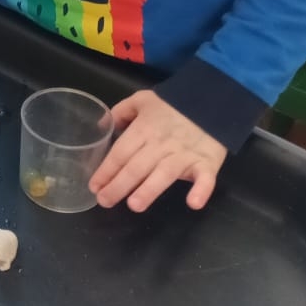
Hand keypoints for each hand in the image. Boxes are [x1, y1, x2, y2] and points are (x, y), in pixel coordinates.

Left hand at [89, 89, 227, 212]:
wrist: (212, 100)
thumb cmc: (173, 104)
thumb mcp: (142, 100)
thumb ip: (121, 112)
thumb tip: (102, 126)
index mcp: (143, 130)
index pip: (120, 153)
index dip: (106, 170)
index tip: (94, 186)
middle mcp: (161, 145)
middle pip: (137, 167)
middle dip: (118, 185)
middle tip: (105, 201)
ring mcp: (185, 155)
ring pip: (164, 174)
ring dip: (149, 190)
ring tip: (134, 205)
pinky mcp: (207, 163)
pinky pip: (205, 178)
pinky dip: (201, 190)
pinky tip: (193, 203)